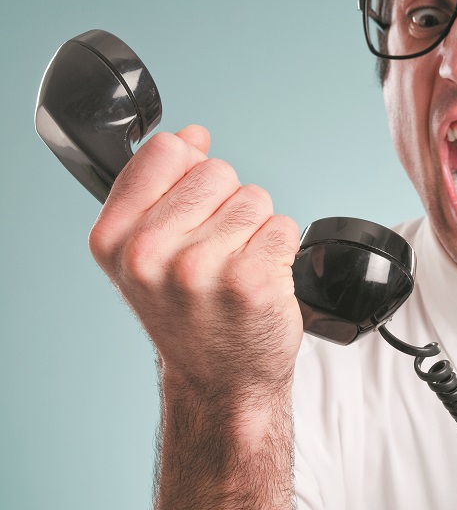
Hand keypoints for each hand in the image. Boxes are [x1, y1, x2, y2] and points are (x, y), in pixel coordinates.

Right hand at [88, 125, 303, 396]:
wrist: (221, 381)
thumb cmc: (190, 314)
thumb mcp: (149, 251)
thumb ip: (162, 187)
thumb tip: (192, 135)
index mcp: (114, 238)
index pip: (168, 150)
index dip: (190, 173)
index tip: (189, 212)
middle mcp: (150, 253)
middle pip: (217, 170)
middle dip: (226, 205)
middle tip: (215, 254)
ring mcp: (201, 268)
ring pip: (254, 198)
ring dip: (255, 230)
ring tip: (236, 269)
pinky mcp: (251, 280)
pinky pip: (284, 226)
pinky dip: (281, 249)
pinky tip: (260, 280)